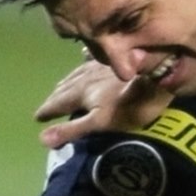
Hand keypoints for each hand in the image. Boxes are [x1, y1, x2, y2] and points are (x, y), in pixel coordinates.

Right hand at [35, 61, 169, 150]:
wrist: (159, 75)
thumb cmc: (131, 105)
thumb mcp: (101, 122)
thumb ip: (73, 129)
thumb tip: (42, 139)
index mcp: (81, 93)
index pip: (59, 103)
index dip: (48, 110)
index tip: (36, 117)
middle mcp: (86, 77)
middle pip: (65, 87)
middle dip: (54, 96)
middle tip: (47, 104)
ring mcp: (101, 67)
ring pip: (77, 74)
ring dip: (66, 81)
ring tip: (60, 86)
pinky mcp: (117, 61)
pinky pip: (94, 60)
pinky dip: (85, 61)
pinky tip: (84, 56)